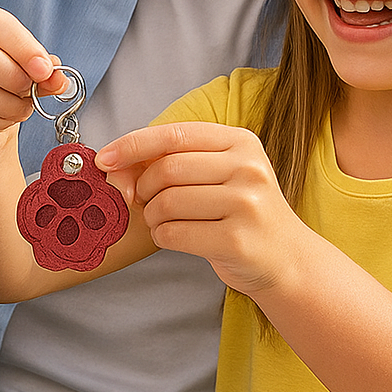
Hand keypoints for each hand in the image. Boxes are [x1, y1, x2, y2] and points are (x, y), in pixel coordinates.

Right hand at [0, 5, 65, 160]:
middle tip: (31, 88)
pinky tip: (4, 119)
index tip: (45, 68)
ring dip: (6, 102)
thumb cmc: (4, 83)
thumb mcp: (28, 68)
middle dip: (10, 73)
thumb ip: (44, 70)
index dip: (21, 45)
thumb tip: (58, 78)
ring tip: (22, 106)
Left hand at [96, 122, 301, 293]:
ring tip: (161, 220)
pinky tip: (173, 236)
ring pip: (167, 202)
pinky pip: (174, 233)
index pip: (174, 133)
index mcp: (241, 141)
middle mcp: (247, 167)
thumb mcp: (219, 173)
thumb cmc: (240, 212)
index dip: (132, 144)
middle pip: (167, 169)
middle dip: (143, 187)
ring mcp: (246, 204)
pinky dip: (161, 236)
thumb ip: (173, 161)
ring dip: (151, 215)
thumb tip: (115, 166)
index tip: (105, 159)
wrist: (286, 258)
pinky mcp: (237, 241)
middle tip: (142, 200)